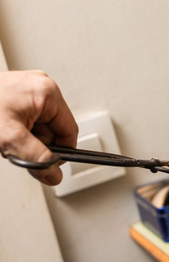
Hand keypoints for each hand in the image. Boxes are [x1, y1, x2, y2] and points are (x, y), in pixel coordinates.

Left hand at [0, 70, 77, 184]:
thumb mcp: (10, 138)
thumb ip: (38, 159)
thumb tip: (54, 175)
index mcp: (47, 92)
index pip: (69, 132)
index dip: (59, 152)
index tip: (44, 163)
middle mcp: (39, 87)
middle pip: (54, 130)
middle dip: (36, 143)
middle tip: (14, 145)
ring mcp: (26, 89)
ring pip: (38, 126)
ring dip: (24, 138)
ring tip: (4, 135)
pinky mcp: (13, 94)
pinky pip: (26, 119)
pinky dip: (15, 130)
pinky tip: (2, 129)